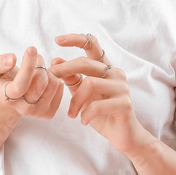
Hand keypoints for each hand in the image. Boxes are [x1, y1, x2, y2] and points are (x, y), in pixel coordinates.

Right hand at [0, 46, 64, 118]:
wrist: (11, 95)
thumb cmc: (1, 78)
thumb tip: (11, 59)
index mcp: (8, 98)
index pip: (21, 85)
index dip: (28, 66)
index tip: (31, 48)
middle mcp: (24, 109)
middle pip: (42, 82)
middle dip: (39, 63)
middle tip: (34, 57)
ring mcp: (38, 112)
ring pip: (54, 84)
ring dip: (48, 70)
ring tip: (38, 68)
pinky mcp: (50, 112)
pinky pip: (61, 88)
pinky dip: (56, 77)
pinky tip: (46, 76)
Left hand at [49, 33, 147, 152]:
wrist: (122, 135)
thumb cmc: (101, 113)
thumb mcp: (82, 94)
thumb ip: (72, 78)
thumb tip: (55, 60)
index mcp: (105, 68)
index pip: (92, 45)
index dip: (75, 39)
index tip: (57, 40)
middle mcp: (115, 73)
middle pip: (86, 63)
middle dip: (65, 70)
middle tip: (51, 79)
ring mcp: (122, 87)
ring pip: (90, 84)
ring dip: (75, 100)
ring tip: (71, 114)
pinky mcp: (124, 103)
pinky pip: (97, 105)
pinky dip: (85, 114)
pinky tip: (83, 121)